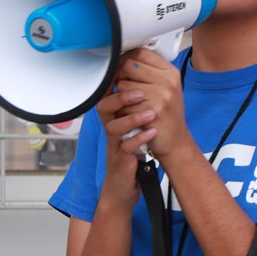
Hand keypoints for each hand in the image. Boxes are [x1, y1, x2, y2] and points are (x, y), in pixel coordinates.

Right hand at [95, 87, 156, 210]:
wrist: (124, 184)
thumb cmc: (130, 151)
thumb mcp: (131, 125)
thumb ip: (135, 106)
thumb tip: (148, 80)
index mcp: (113, 117)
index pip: (108, 94)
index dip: (116, 82)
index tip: (132, 70)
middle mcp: (110, 128)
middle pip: (104, 107)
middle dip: (121, 97)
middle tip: (140, 92)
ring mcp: (113, 144)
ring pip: (114, 127)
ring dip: (132, 119)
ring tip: (151, 113)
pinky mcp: (120, 160)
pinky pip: (126, 148)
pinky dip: (139, 139)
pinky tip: (152, 133)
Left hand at [113, 48, 189, 159]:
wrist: (175, 141)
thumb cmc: (168, 114)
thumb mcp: (166, 87)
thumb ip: (151, 71)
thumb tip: (126, 56)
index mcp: (170, 72)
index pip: (141, 52)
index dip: (127, 57)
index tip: (122, 66)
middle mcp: (168, 82)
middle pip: (128, 65)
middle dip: (120, 76)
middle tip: (124, 86)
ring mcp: (161, 96)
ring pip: (122, 85)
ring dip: (120, 96)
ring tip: (131, 104)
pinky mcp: (151, 112)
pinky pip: (123, 105)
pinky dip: (122, 111)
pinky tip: (131, 116)